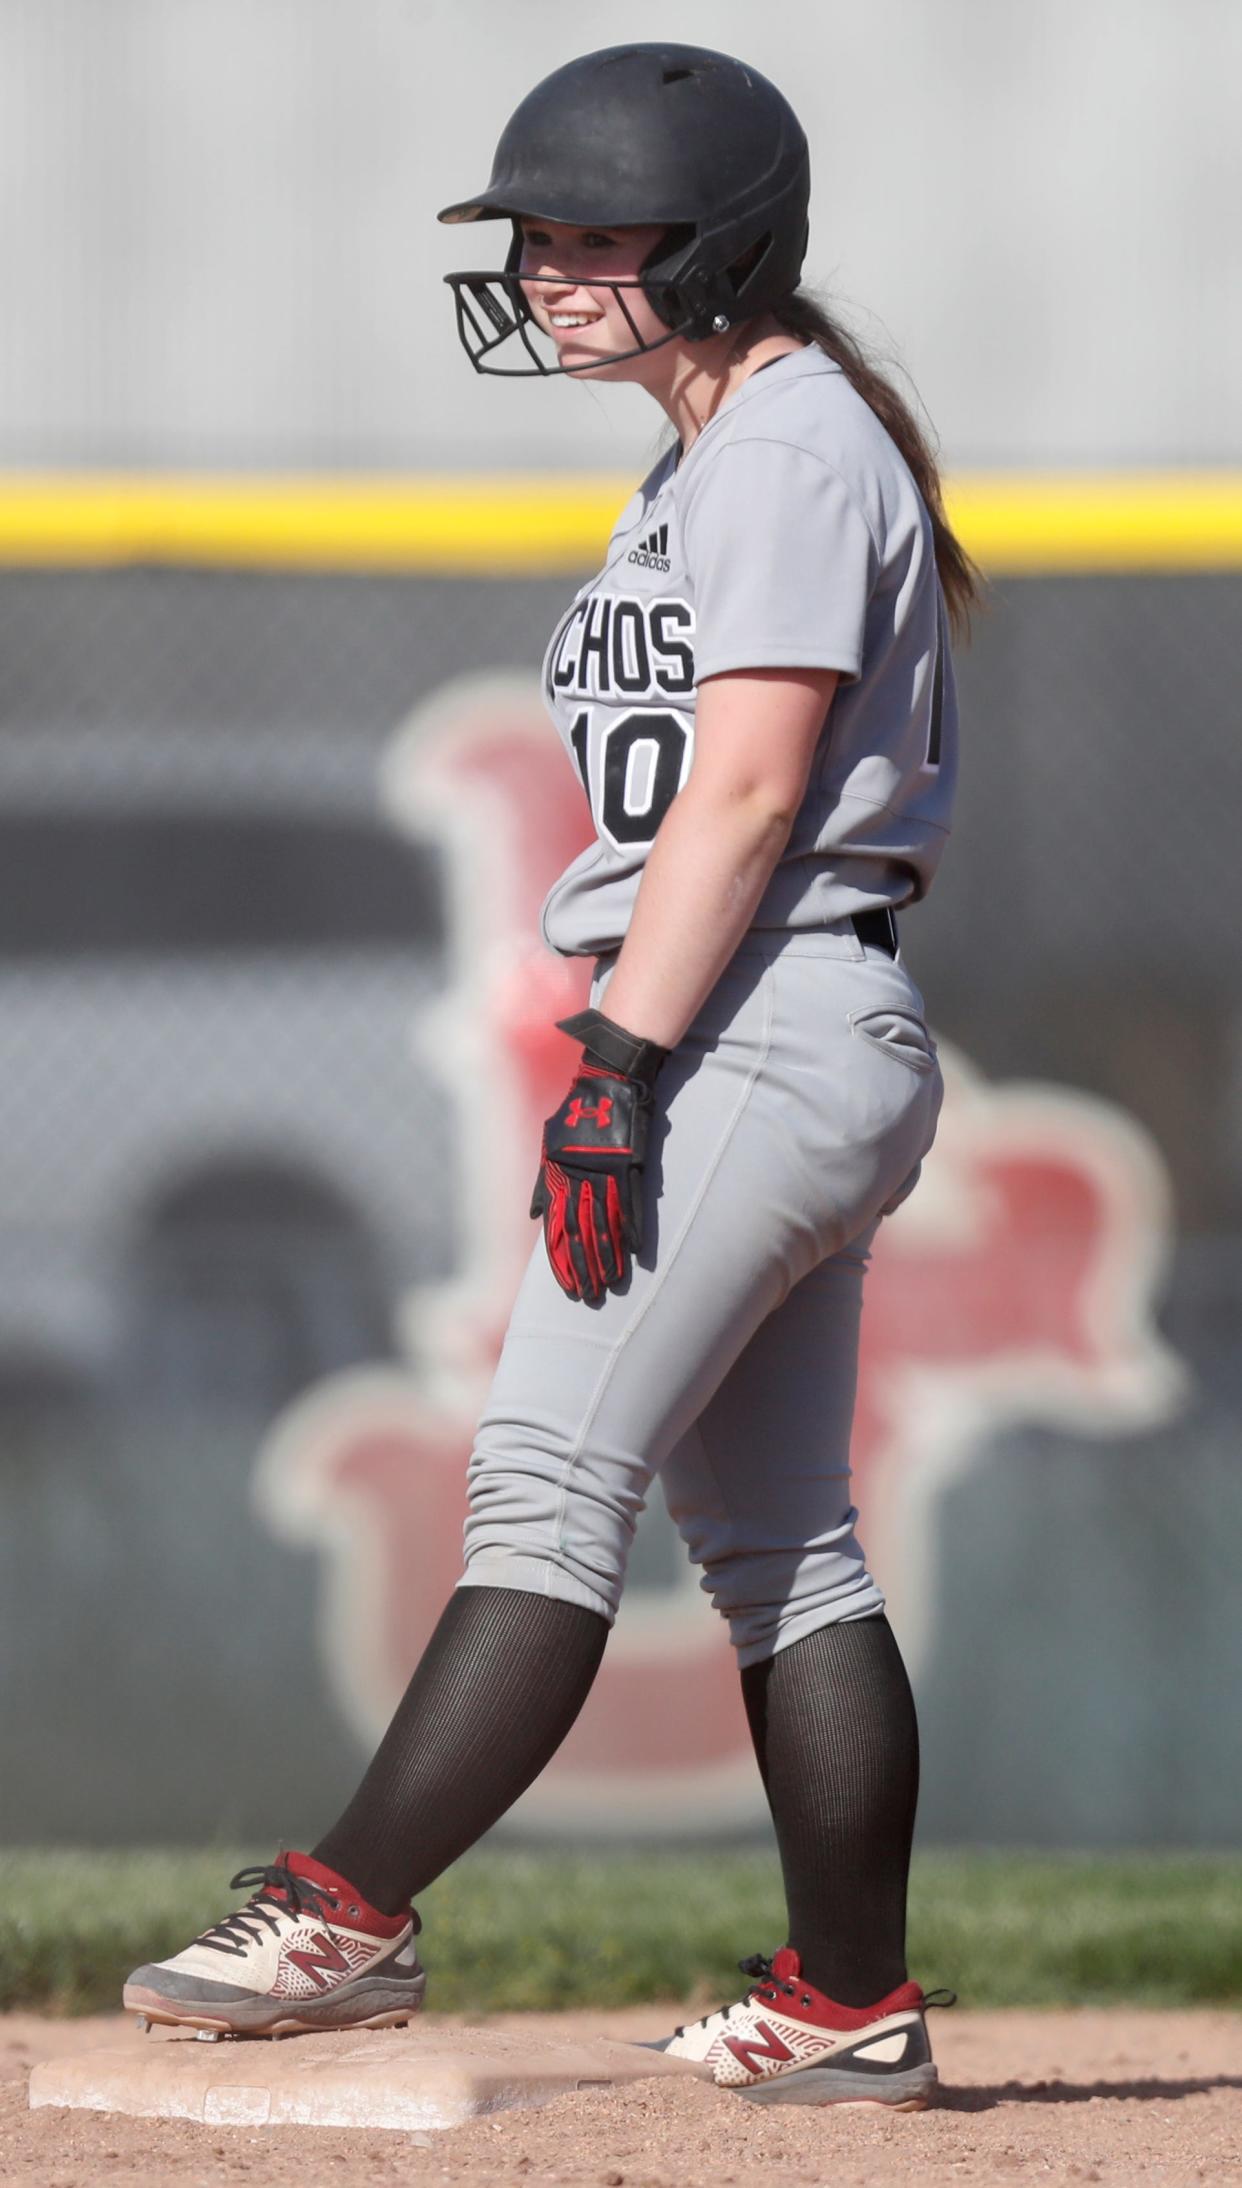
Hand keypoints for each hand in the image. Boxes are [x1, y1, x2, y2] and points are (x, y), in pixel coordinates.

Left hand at [530, 1010, 666, 1301]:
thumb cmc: (576, 1111)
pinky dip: (632, 1229)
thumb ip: (544, 1182)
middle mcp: (581, 1179)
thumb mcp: (549, 1144)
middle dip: (583, 1269)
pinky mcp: (632, 1165)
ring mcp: (607, 1173)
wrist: (607, 1079)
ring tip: (611, 1285)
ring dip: (607, 1258)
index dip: (560, 1260)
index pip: (557, 1229)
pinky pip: (631, 1203)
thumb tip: (534, 1216)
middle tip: (587, 1298)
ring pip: (605, 1225)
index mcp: (559, 1176)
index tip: (564, 1287)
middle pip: (580, 1234)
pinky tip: (635, 1253)